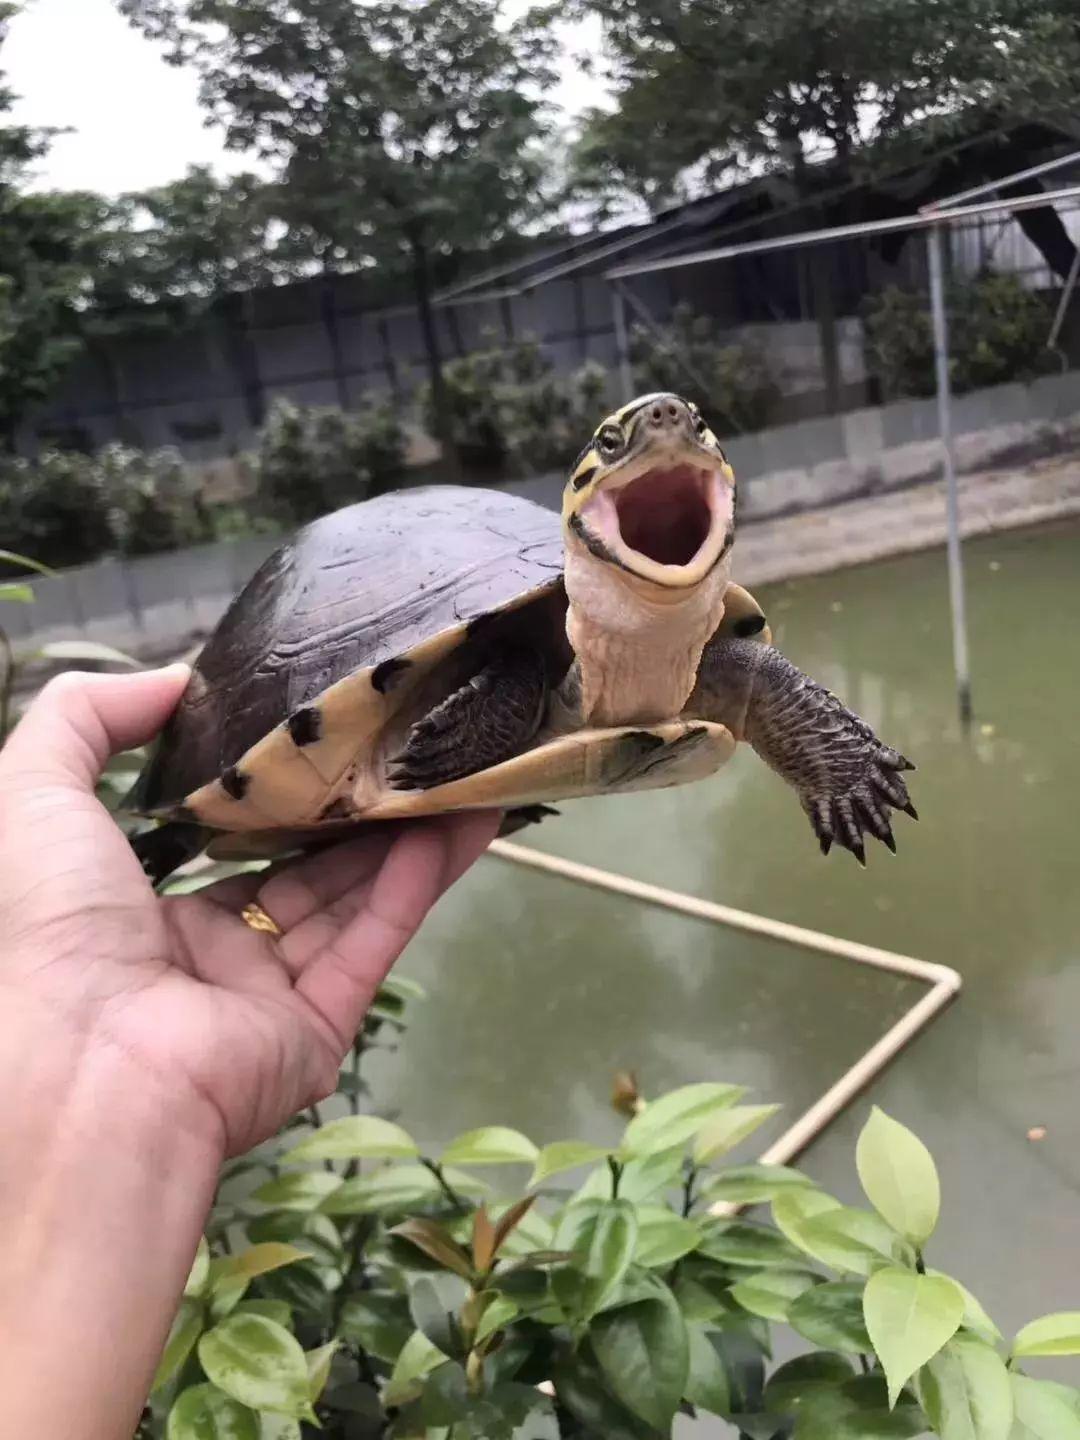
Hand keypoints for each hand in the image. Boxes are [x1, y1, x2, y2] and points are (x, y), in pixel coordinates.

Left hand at [0, 664, 498, 1158]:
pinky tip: (453, 829)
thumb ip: (87, 716)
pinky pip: (368, 946)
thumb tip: (172, 679)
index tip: (325, 738)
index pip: (228, 848)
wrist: (85, 1062)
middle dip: (359, 814)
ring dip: (406, 842)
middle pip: (304, 873)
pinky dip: (412, 888)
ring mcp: (267, 1001)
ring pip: (350, 904)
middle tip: (411, 753)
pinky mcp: (315, 1032)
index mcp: (145, 918)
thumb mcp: (33, 792)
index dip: (279, 794)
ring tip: (462, 778)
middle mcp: (211, 960)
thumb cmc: (54, 923)